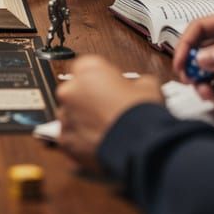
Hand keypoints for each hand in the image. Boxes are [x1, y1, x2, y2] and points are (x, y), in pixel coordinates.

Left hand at [53, 56, 162, 172]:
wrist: (141, 145)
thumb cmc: (142, 114)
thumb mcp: (148, 86)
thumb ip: (136, 82)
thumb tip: (139, 86)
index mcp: (88, 69)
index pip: (86, 68)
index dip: (100, 79)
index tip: (109, 87)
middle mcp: (71, 90)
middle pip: (75, 92)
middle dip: (89, 100)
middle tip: (108, 110)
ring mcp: (65, 115)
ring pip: (70, 115)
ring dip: (83, 120)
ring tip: (105, 129)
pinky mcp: (65, 140)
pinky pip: (70, 137)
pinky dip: (80, 141)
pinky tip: (98, 143)